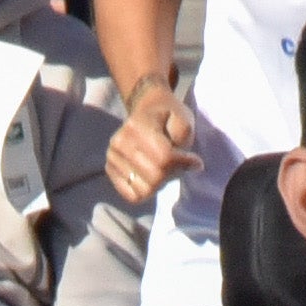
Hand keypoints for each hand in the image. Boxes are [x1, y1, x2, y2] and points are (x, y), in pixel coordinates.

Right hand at [105, 81, 198, 207]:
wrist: (145, 110)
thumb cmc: (167, 116)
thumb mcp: (183, 118)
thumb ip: (185, 137)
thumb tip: (192, 165)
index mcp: (136, 127)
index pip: (163, 158)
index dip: (183, 164)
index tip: (196, 162)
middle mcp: (119, 143)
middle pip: (154, 177)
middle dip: (172, 175)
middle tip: (178, 166)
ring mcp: (112, 158)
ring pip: (144, 190)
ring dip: (160, 184)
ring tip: (163, 170)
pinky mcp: (110, 170)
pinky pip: (132, 195)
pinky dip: (146, 191)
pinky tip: (151, 177)